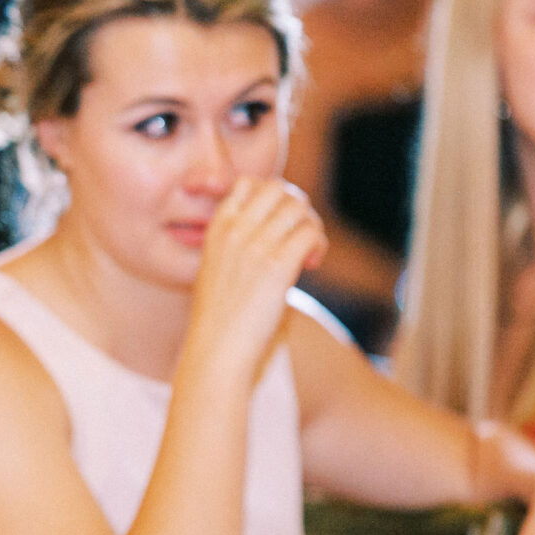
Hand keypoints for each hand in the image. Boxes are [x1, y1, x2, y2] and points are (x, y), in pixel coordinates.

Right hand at [184, 178, 327, 382]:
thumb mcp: (219, 271)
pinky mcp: (277, 266)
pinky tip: (311, 265)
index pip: (249, 183)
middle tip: (300, 238)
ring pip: (298, 208)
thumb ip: (242, 246)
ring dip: (311, 227)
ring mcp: (255, 246)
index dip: (273, 198)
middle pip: (279, 190)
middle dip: (297, 209)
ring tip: (308, 254)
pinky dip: (318, 244)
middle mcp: (235, 231)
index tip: (278, 226)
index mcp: (217, 229)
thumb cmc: (220, 320)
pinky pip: (309, 233)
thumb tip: (279, 231)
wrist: (216, 351)